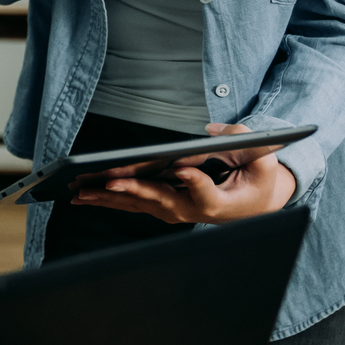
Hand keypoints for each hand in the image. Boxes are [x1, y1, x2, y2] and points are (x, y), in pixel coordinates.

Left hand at [70, 123, 296, 222]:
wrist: (255, 206)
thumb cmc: (258, 182)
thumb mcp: (264, 160)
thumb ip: (245, 142)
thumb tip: (213, 131)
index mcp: (221, 204)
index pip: (205, 193)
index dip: (194, 182)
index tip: (182, 169)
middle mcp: (193, 212)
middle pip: (161, 201)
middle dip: (133, 190)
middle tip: (109, 181)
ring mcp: (176, 212)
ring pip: (140, 205)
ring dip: (109, 198)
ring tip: (80, 192)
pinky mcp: (164, 208)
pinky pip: (133, 204)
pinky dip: (108, 199)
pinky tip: (84, 195)